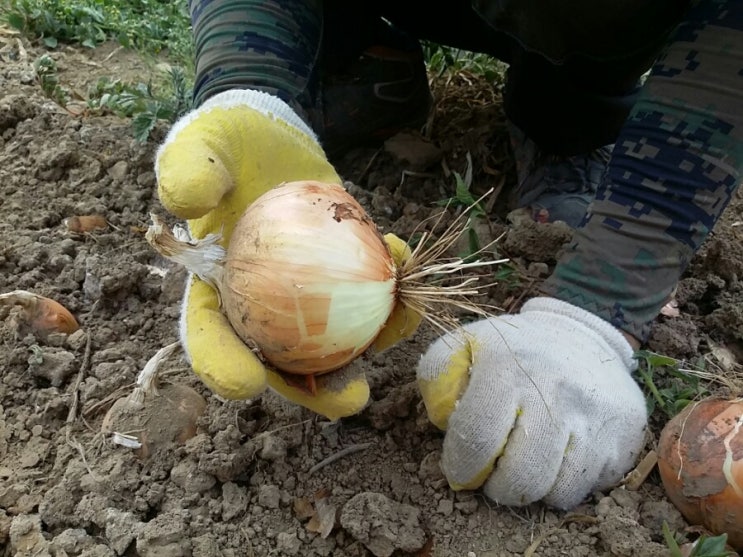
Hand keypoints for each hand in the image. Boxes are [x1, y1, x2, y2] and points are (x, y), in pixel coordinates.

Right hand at [156, 90, 419, 419]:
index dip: (223, 366)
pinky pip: (363, 299)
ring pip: (331, 341)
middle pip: (280, 361)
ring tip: (393, 338)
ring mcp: (302, 299)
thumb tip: (184, 204)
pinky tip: (403, 276)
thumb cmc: (229, 144)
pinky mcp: (338, 280)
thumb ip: (189, 167)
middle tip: (348, 398)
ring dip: (367, 350)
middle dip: (314, 391)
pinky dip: (387, 296)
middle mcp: (257, 306)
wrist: (275, 139)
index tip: (246, 382)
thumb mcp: (203, 142)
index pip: (209, 336)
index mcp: (212, 290)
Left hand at [417, 297, 646, 508]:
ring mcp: (594, 416)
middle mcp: (555, 390)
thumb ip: (438, 377)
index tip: (459, 469)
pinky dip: (562, 485)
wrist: (581, 336)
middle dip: (496, 488)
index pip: (476, 438)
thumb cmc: (512, 352)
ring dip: (531, 489)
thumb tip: (442, 423)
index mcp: (506, 366)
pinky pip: (585, 489)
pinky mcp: (622, 437)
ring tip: (523, 464)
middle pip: (519, 478)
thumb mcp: (465, 346)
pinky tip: (554, 460)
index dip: (460, 466)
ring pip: (555, 491)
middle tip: (492, 475)